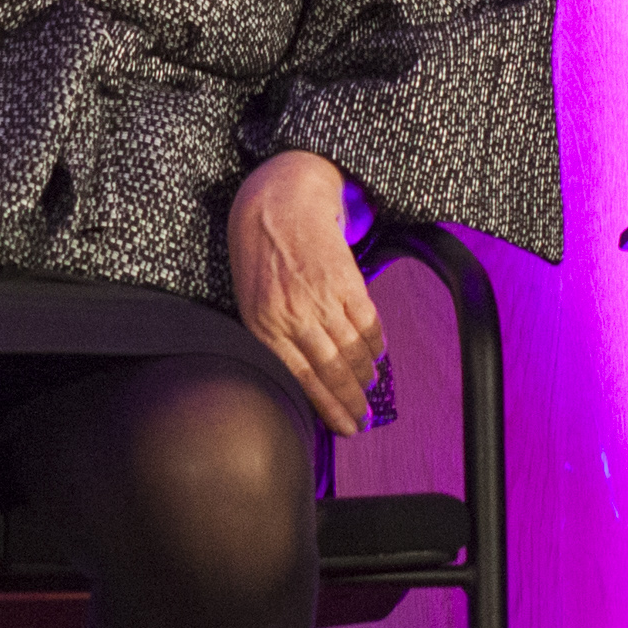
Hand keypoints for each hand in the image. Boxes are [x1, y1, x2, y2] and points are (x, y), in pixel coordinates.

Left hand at [229, 149, 384, 436]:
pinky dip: (376, 344)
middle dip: (351, 402)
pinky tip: (376, 354)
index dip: (328, 408)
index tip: (344, 427)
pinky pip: (368, 324)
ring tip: (369, 386)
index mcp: (263, 324)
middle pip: (330, 372)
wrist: (278, 200)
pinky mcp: (345, 280)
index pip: (300, 380)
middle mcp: (292, 315)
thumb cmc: (260, 254)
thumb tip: (301, 379)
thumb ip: (272, 338)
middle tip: (363, 419)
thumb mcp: (251, 300)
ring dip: (365, 375)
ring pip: (352, 351)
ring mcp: (320, 298)